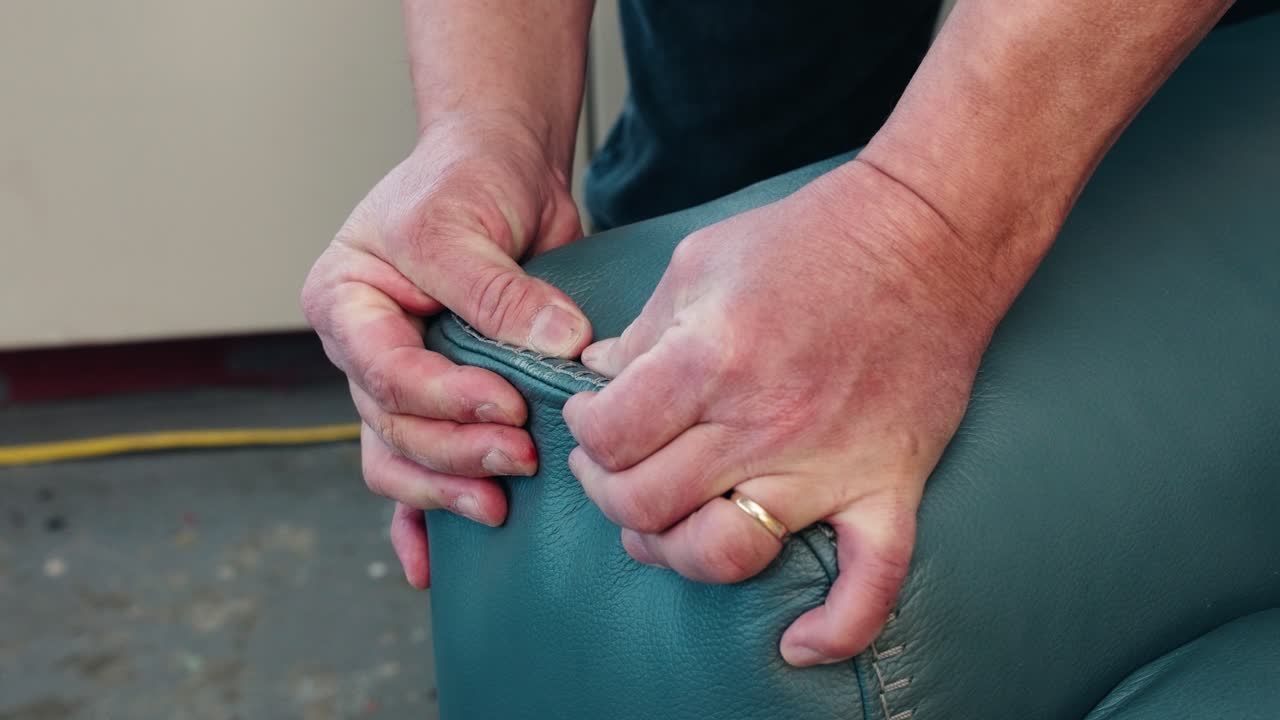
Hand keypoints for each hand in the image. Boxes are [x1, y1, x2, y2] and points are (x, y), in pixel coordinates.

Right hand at [302, 112, 592, 586]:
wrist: (498, 167)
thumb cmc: (463, 180)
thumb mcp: (463, 222)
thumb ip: (498, 292)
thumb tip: (556, 346)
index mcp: (346, 302)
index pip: (382, 371)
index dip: (442, 398)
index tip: (504, 404)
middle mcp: (366, 348)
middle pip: (394, 426)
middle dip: (456, 451)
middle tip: (522, 456)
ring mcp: (403, 378)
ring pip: (403, 457)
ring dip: (448, 488)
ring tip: (501, 505)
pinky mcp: (444, 397)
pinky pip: (418, 467)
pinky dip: (422, 516)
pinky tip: (432, 563)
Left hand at [563, 159, 1000, 665]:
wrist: (927, 236)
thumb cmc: (807, 240)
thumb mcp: (699, 262)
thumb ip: (641, 330)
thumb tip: (595, 376)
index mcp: (712, 356)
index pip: (611, 435)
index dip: (585, 432)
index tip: (595, 420)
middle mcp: (765, 420)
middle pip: (647, 502)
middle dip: (609, 492)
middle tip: (615, 468)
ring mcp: (830, 463)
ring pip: (725, 554)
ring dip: (676, 554)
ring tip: (663, 528)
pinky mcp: (888, 485)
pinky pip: (871, 583)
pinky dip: (837, 628)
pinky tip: (797, 643)